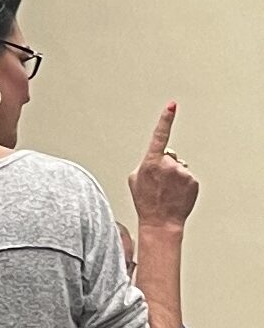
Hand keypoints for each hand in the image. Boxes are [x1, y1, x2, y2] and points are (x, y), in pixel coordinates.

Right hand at [127, 102, 198, 230]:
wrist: (161, 221)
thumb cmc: (146, 202)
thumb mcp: (135, 180)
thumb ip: (145, 164)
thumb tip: (154, 160)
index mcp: (151, 163)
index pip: (160, 136)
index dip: (166, 119)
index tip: (171, 106)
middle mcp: (168, 165)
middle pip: (169, 157)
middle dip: (165, 166)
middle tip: (159, 184)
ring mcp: (182, 173)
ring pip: (179, 168)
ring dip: (174, 176)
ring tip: (167, 191)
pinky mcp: (193, 181)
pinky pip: (188, 177)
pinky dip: (183, 184)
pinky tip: (176, 194)